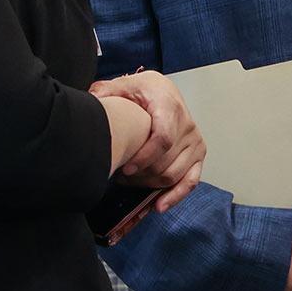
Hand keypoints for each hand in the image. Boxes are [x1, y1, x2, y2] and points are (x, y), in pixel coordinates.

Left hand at [90, 71, 205, 212]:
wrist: (164, 91)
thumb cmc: (146, 91)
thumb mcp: (125, 85)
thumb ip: (107, 91)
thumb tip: (93, 97)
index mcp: (170, 106)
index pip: (163, 139)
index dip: (144, 158)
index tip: (125, 169)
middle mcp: (187, 124)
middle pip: (166, 162)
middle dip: (141, 176)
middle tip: (120, 176)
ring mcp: (194, 140)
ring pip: (174, 174)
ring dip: (149, 185)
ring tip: (130, 182)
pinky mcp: (198, 152)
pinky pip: (191, 180)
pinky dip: (176, 195)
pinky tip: (159, 205)